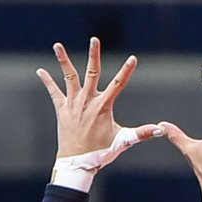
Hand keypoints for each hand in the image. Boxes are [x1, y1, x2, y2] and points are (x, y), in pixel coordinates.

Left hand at [36, 38, 159, 159]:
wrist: (77, 162)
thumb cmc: (101, 152)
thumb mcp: (123, 141)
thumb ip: (142, 133)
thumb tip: (161, 130)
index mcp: (103, 106)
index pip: (119, 84)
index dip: (127, 71)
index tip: (133, 58)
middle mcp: (87, 100)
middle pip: (92, 72)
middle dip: (94, 55)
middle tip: (94, 39)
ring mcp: (73, 103)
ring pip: (69, 76)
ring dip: (63, 60)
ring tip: (57, 45)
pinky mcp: (62, 109)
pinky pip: (53, 92)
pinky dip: (47, 81)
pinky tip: (40, 71)